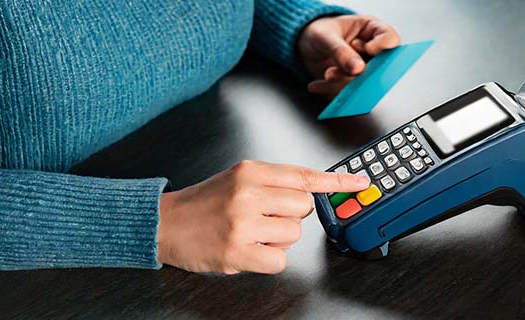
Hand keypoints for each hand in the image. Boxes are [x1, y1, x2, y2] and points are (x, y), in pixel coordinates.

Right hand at [156, 160, 369, 273]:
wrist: (165, 223)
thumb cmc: (204, 203)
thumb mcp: (238, 179)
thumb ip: (274, 181)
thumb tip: (314, 189)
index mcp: (251, 171)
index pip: (304, 175)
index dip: (336, 181)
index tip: (360, 183)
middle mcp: (249, 192)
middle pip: (304, 207)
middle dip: (290, 216)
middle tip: (264, 218)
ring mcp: (243, 222)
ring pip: (293, 234)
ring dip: (278, 239)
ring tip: (252, 234)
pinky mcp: (237, 250)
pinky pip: (280, 259)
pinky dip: (269, 259)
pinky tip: (249, 250)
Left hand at [298, 15, 400, 98]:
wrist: (302, 45)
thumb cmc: (317, 31)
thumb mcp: (324, 36)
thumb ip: (340, 51)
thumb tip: (358, 69)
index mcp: (371, 29)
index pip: (390, 39)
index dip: (382, 47)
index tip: (368, 50)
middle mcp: (371, 50)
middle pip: (379, 66)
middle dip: (357, 73)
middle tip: (338, 70)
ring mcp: (363, 68)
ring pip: (363, 83)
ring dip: (343, 83)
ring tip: (327, 75)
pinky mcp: (353, 82)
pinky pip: (349, 91)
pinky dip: (332, 90)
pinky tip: (318, 84)